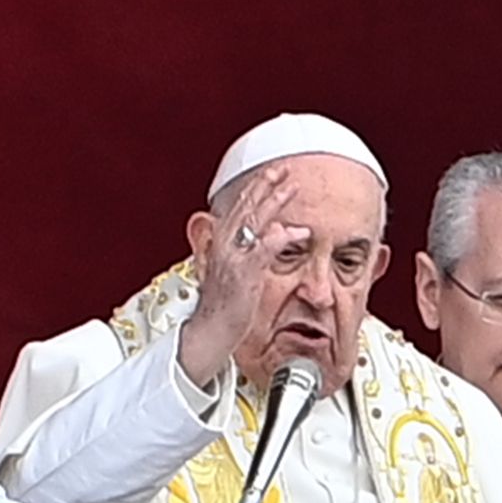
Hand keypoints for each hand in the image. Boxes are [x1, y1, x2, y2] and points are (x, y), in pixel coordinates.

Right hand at [178, 165, 305, 384]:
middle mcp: (224, 247)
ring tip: (291, 187)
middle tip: (283, 168)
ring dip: (272, 202)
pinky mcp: (243, 276)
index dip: (255, 190)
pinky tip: (293, 230)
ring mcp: (232, 260)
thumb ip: (252, 252)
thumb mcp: (235, 274)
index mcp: (221, 245)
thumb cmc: (224, 308)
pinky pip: (261, 251)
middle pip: (245, 209)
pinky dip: (277, 238)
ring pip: (253, 223)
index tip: (272, 174)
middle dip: (264, 186)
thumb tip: (273, 233)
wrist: (208, 334)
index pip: (239, 210)